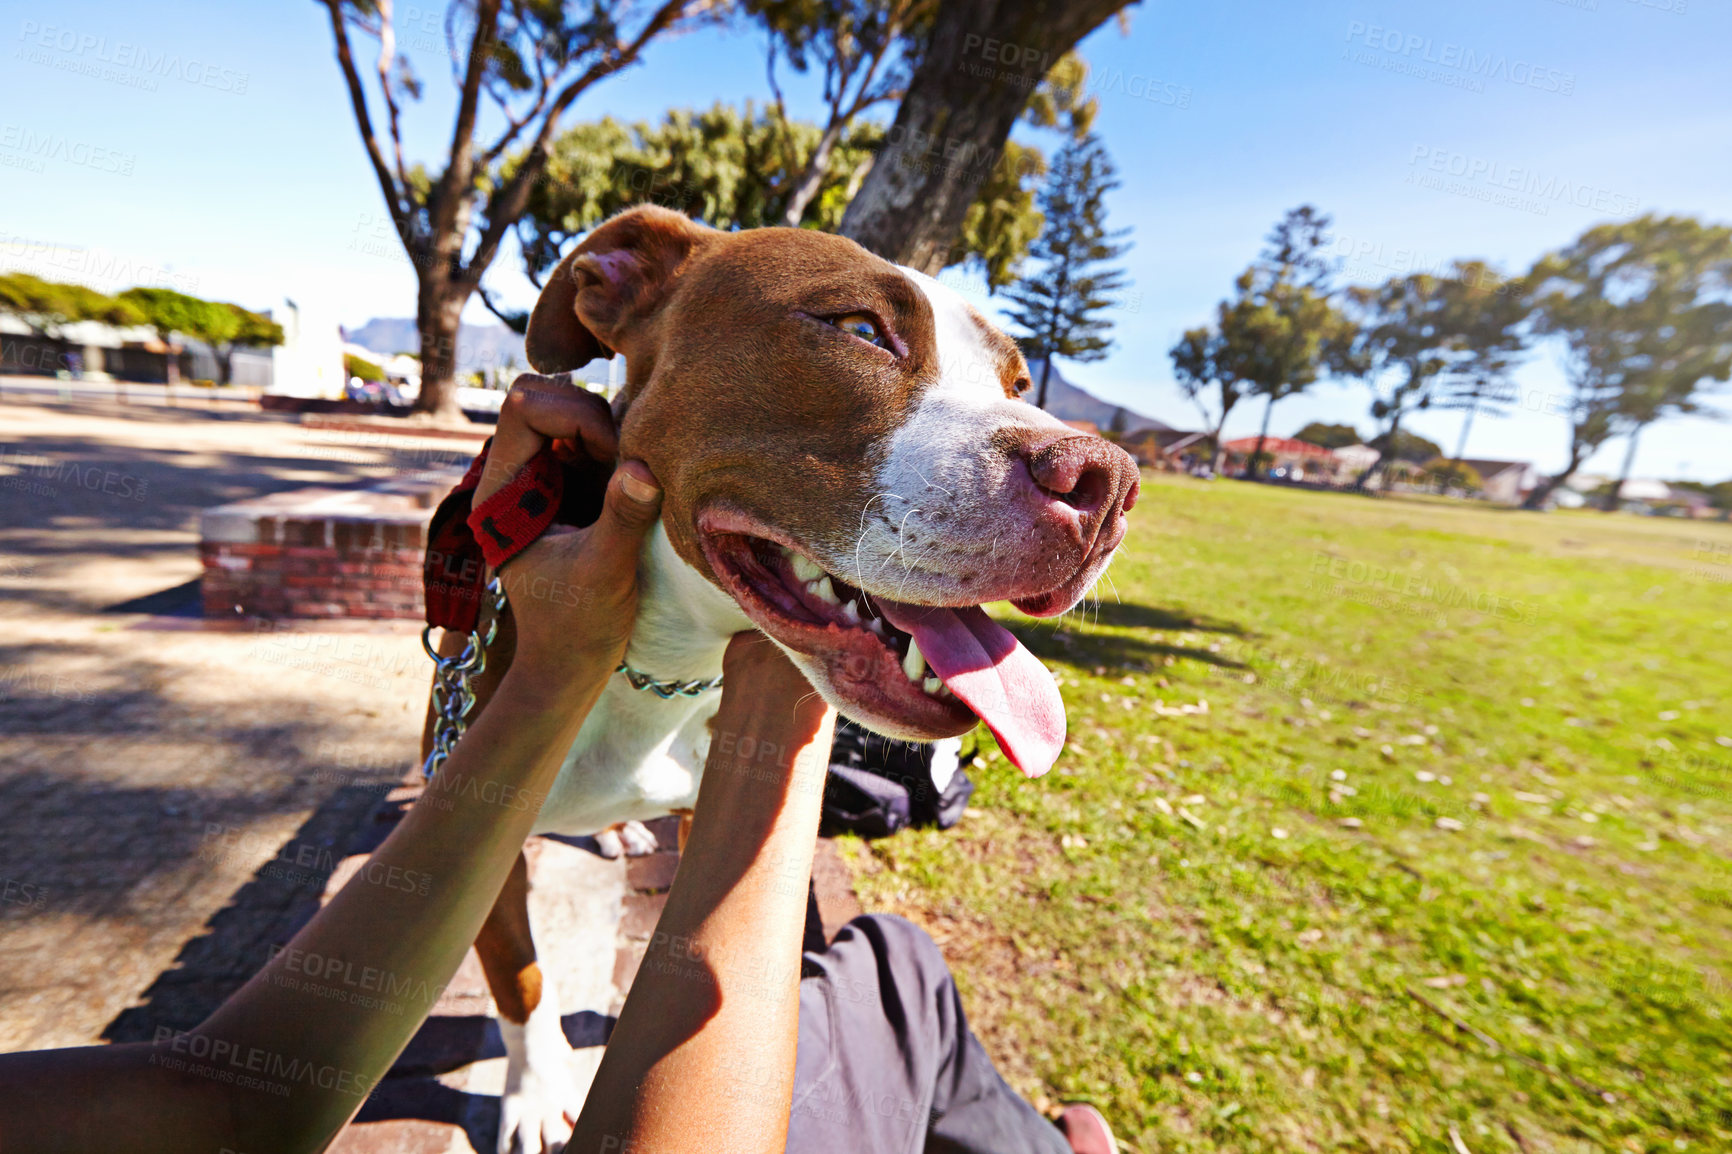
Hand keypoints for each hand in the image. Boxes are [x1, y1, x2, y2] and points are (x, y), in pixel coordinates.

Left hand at [480, 374, 662, 690]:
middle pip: (547, 396)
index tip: (611, 456)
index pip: (523, 408)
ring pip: (576, 412)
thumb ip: (621, 520)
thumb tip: (643, 469)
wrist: (573, 662)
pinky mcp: (574, 484)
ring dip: (614, 435)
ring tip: (634, 481)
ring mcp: (545, 477)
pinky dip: (625, 449)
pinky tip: (639, 486)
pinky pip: (599, 438)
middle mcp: (517, 475)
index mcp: (501, 493)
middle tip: (625, 464)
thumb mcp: (605, 575)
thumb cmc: (579, 626)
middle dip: (595, 418)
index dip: (572, 414)